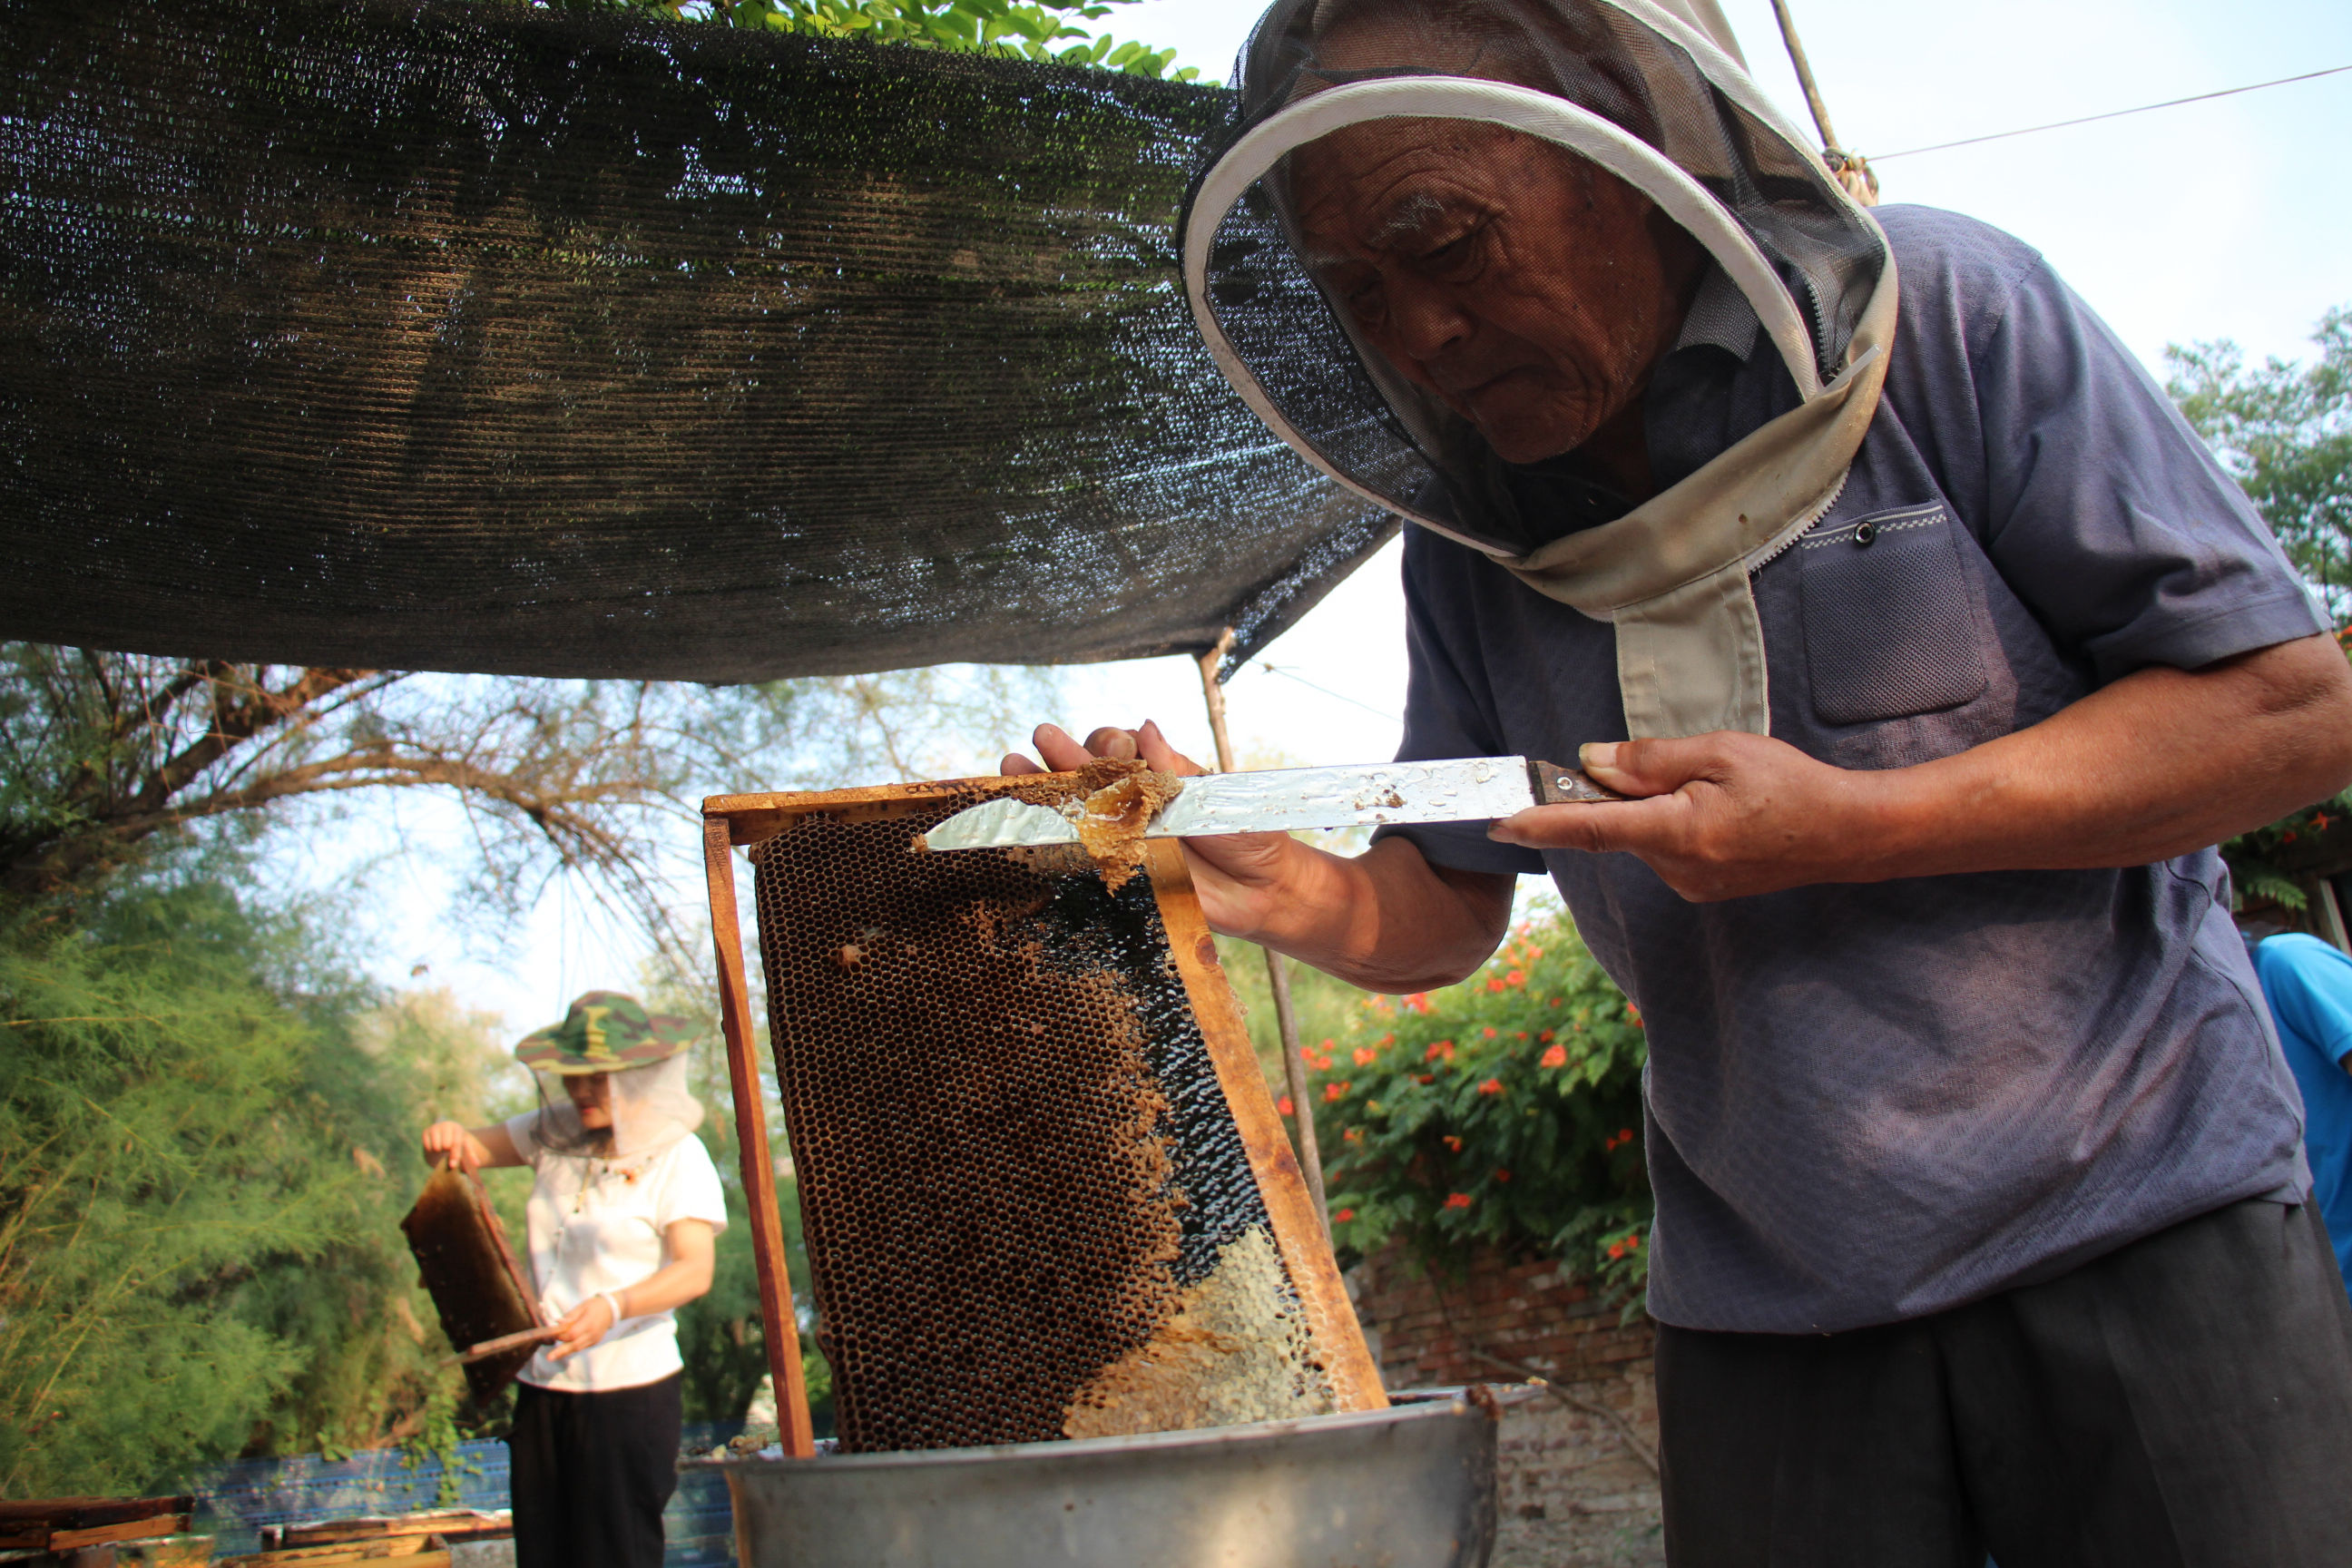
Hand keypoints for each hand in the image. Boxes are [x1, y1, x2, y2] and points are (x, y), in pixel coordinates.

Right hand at [420, 1120, 483, 1172]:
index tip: (453, 1166)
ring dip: (439, 1151)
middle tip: (447, 1149)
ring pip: (436, 1147)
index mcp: (458, 1128)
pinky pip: (427, 1147)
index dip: (455, 1155)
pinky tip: (434, 1145)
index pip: (456, 1143)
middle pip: (445, 1146)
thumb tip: (477, 1164)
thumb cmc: (456, 1142)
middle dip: (446, 1151)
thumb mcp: (464, 1147)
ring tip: (442, 1147)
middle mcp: (446, 1125)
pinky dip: (431, 1150)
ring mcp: (435, 1127)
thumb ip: (471, 1155)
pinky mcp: (425, 1131)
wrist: (443, 1134)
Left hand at [548, 1293, 617, 1360]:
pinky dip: (572, 1348)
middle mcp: (592, 1333)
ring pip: (577, 1348)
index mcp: (589, 1323)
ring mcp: (594, 1339)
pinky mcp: (595, 1341)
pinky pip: (582, 1347)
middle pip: (574, 1345)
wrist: (612, 1309)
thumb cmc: (595, 1305)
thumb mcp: (582, 1306)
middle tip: (549, 1358)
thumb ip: (570, 1315)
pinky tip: (563, 1350)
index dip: (561, 1335)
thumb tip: (558, 1323)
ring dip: (565, 1352)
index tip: (552, 1335)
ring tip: (553, 1357)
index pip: (572, 1334)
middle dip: (561, 1351)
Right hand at [999, 721, 1306, 937]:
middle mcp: (1131, 797)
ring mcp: (1120, 832)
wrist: (1261, 893)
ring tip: (1013, 765)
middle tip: (1044, 738)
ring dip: (1042, 784)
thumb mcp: (1219, 800)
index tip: (1120, 751)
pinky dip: (1047, 835)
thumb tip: (1147, 729)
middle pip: (1087, 770)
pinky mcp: (1116, 869)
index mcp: (1156, 771)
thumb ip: (1180, 772)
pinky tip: (1020, 818)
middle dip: (1064, 754)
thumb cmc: (1247, 836)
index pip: (1120, 748)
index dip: (1112, 745)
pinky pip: (1077, 851)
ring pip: (1073, 804)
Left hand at [1489, 732, 1877, 901]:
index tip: (1498, 819)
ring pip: (1642, 836)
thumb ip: (1651, 759)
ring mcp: (1689, 884)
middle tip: (1669, 764)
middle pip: (1618, 826)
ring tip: (1715, 787)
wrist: (1847, 834)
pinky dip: (1672, 823)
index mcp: (1679, 832)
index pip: (1591, 828)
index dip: (1540, 823)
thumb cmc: (1791, 786)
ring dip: (1654, 807)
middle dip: (1622, 793)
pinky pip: (1665, 848)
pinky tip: (1719, 810)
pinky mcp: (1701, 888)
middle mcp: (1676, 869)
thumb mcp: (1720, 752)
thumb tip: (1593, 762)